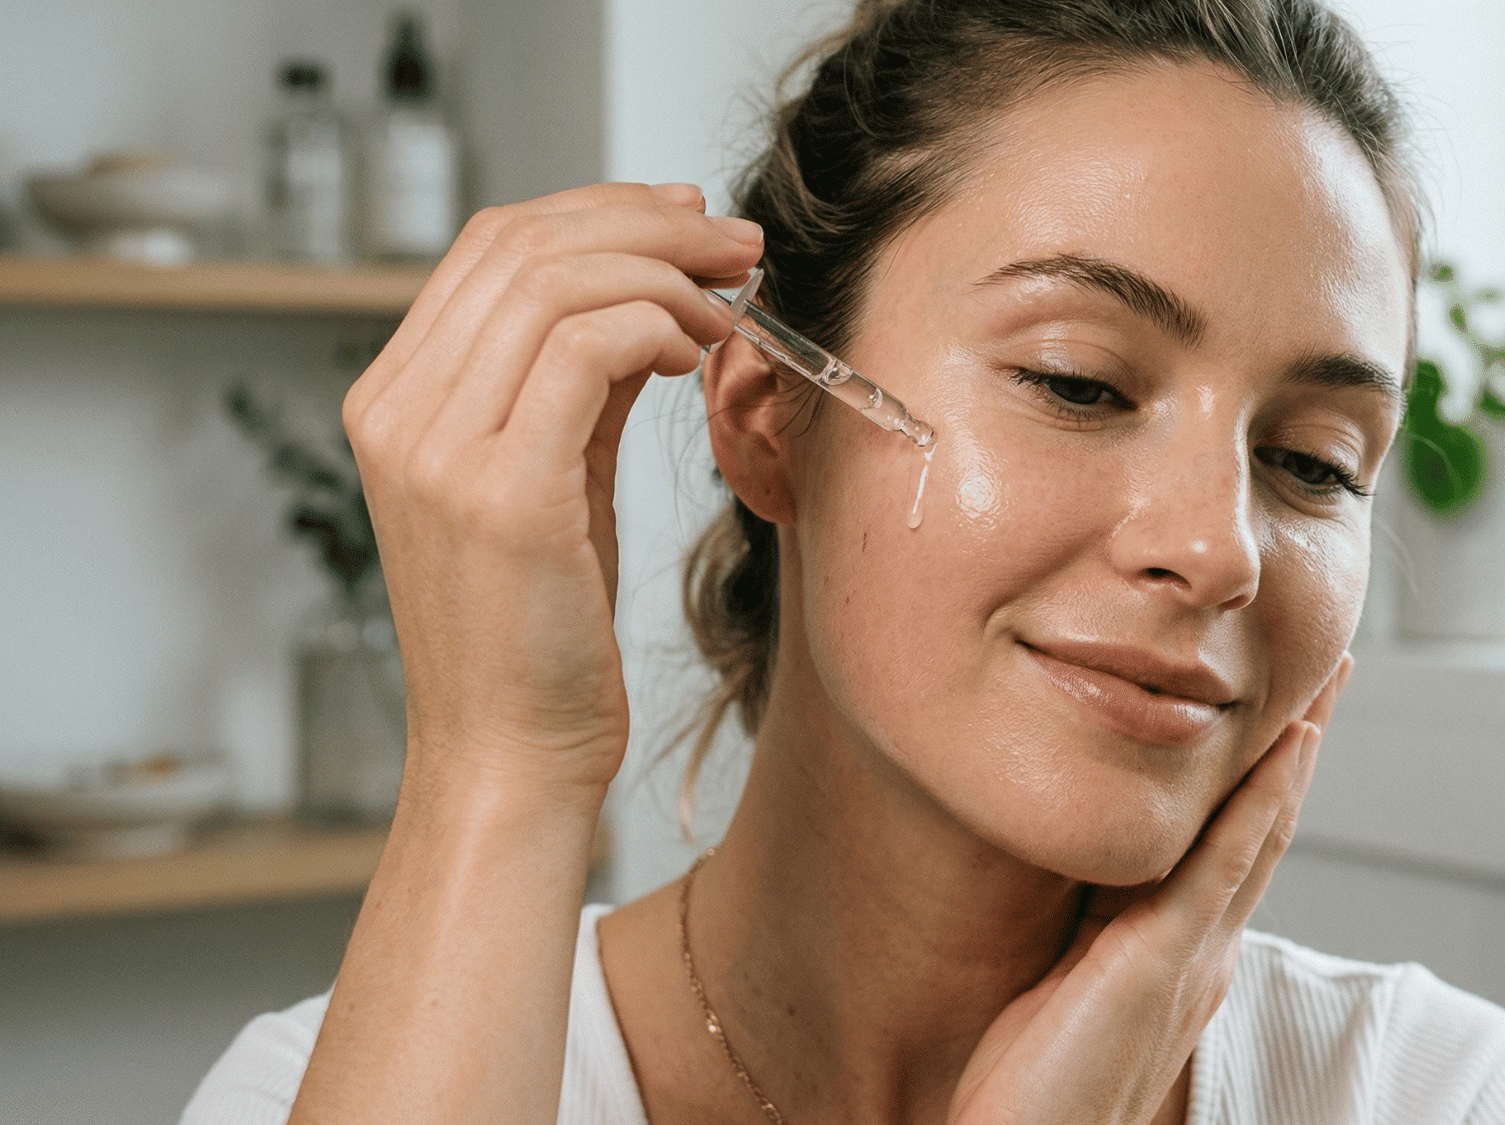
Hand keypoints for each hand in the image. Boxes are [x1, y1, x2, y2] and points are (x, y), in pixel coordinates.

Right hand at [342, 182, 762, 798]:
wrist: (510, 756)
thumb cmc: (541, 632)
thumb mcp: (552, 480)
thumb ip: (573, 385)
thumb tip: (646, 291)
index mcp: (395, 400)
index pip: (491, 247)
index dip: (601, 212)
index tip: (689, 221)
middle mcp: (398, 411)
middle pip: (523, 244)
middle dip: (649, 223)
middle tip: (736, 243)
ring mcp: (436, 449)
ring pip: (557, 280)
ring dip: (666, 270)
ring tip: (729, 303)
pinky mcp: (498, 492)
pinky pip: (585, 347)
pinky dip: (657, 325)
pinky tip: (695, 354)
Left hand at [948, 670, 1342, 1124]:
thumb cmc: (1028, 1090)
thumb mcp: (1064, 982)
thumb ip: (1086, 928)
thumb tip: (1078, 869)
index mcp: (1184, 956)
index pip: (1238, 845)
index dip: (1267, 775)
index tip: (1286, 712)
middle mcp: (1206, 952)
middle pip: (1269, 825)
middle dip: (1301, 745)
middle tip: (1330, 669)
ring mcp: (1194, 957)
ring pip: (1262, 832)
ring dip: (1295, 752)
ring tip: (1324, 682)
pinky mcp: (1165, 963)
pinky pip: (1223, 865)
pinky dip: (1258, 802)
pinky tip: (1284, 747)